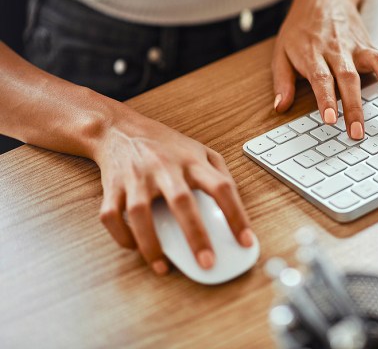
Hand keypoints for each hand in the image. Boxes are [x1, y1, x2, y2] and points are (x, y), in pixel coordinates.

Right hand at [93, 108, 252, 274]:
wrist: (119, 128)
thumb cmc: (165, 145)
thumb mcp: (199, 149)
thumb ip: (220, 172)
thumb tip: (235, 204)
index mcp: (192, 161)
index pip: (221, 187)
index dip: (236, 215)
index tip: (246, 241)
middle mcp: (165, 168)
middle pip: (182, 202)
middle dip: (196, 236)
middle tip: (207, 263)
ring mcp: (136, 177)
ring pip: (141, 213)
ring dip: (151, 244)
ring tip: (163, 267)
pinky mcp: (113, 187)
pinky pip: (112, 216)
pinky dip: (121, 236)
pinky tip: (135, 248)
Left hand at [272, 0, 377, 138]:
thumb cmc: (300, 29)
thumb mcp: (281, 51)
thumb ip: (282, 80)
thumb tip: (280, 107)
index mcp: (314, 53)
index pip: (322, 78)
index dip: (327, 98)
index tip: (331, 119)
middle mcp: (339, 50)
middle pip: (350, 78)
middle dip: (355, 106)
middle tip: (358, 132)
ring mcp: (359, 47)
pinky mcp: (373, 47)